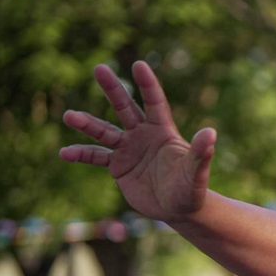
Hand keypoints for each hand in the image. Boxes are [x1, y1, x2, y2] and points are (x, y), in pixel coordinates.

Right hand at [59, 62, 216, 224]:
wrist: (178, 209)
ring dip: (87, 124)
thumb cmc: (191, 190)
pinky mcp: (117, 165)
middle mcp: (143, 134)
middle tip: (98, 68)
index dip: (148, 85)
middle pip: (125, 107)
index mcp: (163, 131)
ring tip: (69, 116)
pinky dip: (81, 154)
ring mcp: (128, 148)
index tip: (139, 65)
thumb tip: (211, 133)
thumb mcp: (195, 173)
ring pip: (104, 131)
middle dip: (112, 88)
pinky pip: (95, 156)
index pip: (155, 103)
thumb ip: (201, 153)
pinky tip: (65, 153)